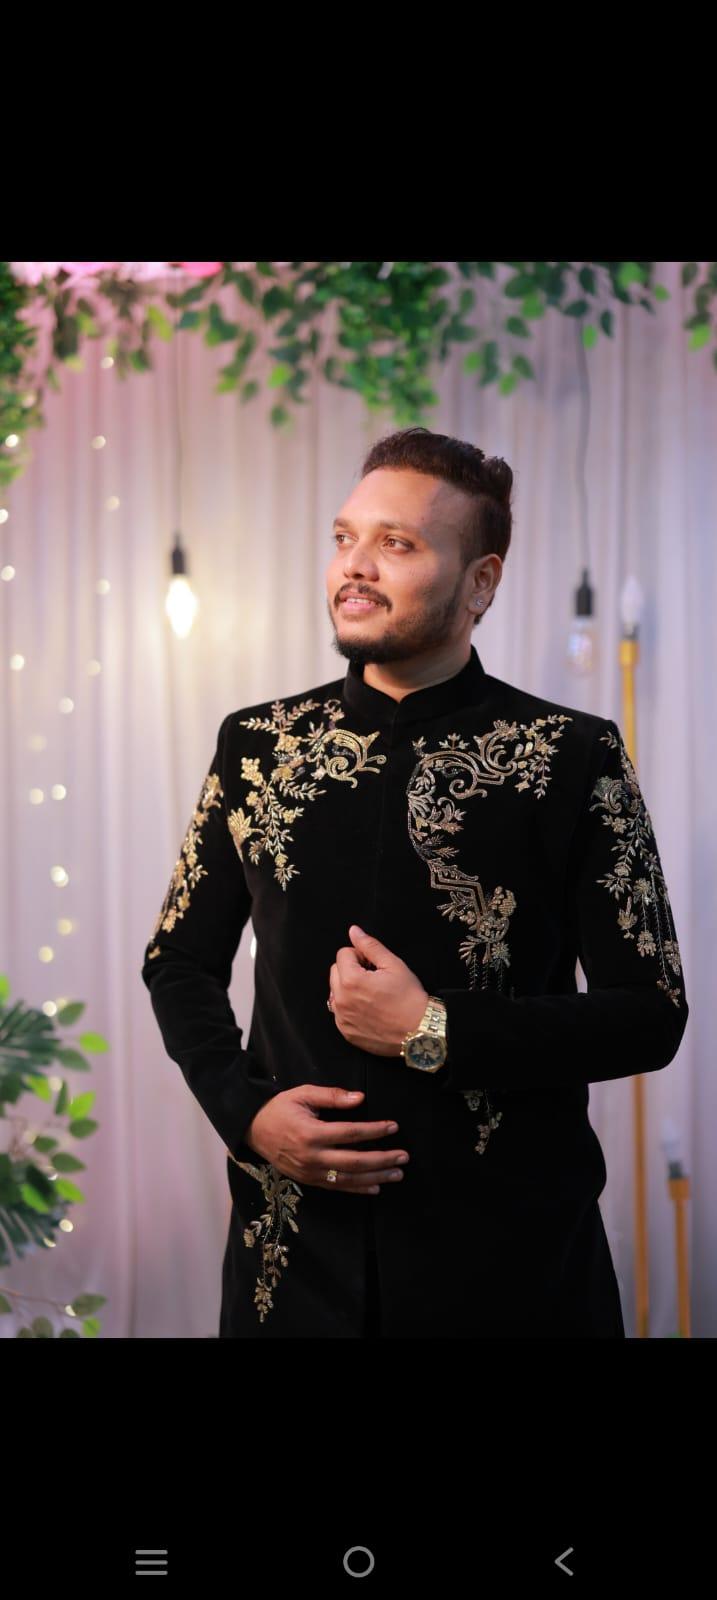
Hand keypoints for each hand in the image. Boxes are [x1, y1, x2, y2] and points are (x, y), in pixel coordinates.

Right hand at [243, 1085, 409, 1193]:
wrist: (252, 1130)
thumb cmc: (280, 1108)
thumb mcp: (303, 1094)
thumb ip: (332, 1096)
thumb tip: (360, 1098)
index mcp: (312, 1133)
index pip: (350, 1134)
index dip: (375, 1131)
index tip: (394, 1127)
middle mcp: (312, 1157)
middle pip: (355, 1162)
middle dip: (382, 1160)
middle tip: (404, 1157)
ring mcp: (310, 1172)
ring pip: (349, 1179)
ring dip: (376, 1177)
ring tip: (397, 1173)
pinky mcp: (308, 1181)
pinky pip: (337, 1188)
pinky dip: (358, 1189)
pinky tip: (376, 1187)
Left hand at [328, 925, 428, 1055]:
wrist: (419, 1031)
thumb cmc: (409, 998)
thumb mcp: (393, 965)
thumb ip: (370, 946)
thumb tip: (354, 931)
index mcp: (350, 980)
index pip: (343, 954)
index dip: (360, 955)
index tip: (373, 965)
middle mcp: (341, 1000)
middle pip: (335, 971)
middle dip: (351, 969)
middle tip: (373, 978)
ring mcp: (342, 1018)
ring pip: (335, 992)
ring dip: (348, 988)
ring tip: (371, 994)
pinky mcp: (346, 1031)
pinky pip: (340, 1012)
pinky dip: (350, 1007)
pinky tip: (369, 1009)